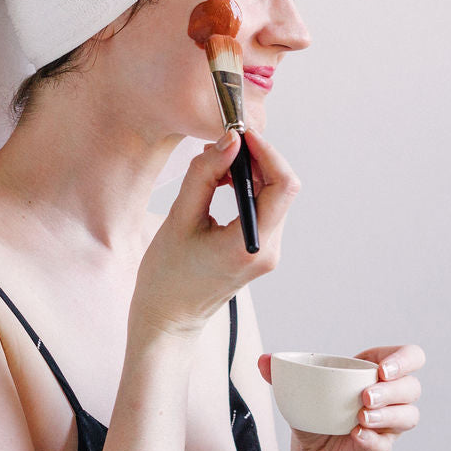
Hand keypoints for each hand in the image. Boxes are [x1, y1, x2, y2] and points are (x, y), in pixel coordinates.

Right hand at [131, 127, 300, 336]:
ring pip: (274, 196)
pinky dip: (244, 190)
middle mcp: (269, 249)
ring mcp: (267, 252)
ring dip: (248, 174)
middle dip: (255, 159)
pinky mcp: (259, 252)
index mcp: (251, 244)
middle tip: (220, 146)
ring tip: (212, 168)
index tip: (240, 134)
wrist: (167, 316)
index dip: (267, 152)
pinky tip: (217, 187)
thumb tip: (228, 141)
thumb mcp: (180, 219)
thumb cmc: (166, 275)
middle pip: (281, 188)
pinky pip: (263, 210)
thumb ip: (205, 176)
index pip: (283, 185)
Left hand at [258, 345, 424, 450]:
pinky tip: (357, 435)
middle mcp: (386, 398)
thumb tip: (264, 360)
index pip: (406, 357)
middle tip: (365, 396)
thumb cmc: (313, 416)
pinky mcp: (378, 447)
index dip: (402, 359)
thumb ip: (279, 374)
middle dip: (393, 389)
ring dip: (388, 414)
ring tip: (361, 416)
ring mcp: (386, 424)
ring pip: (409, 415)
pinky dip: (373, 438)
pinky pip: (387, 443)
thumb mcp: (297, 391)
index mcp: (369, 373)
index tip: (381, 369)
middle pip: (412, 387)